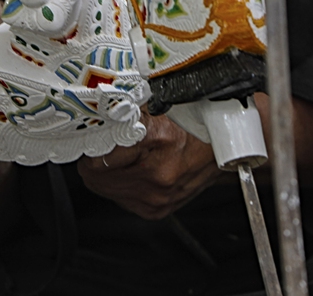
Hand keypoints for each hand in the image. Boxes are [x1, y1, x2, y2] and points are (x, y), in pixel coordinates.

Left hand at [77, 112, 225, 219]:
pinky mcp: (157, 209)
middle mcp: (159, 176)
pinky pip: (120, 198)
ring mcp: (158, 197)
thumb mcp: (158, 103)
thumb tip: (93, 113)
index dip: (91, 142)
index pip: (99, 155)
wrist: (222, 148)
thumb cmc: (192, 122)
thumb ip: (124, 109)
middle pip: (96, 177)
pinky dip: (119, 184)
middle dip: (94, 160)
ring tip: (118, 156)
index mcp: (159, 141)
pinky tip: (131, 170)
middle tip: (100, 144)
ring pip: (105, 189)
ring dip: (105, 174)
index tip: (90, 134)